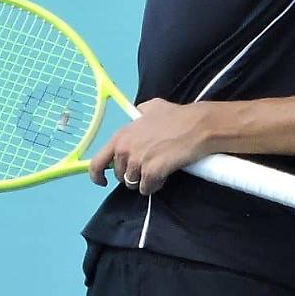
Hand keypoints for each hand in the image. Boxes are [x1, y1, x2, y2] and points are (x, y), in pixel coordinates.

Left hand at [88, 98, 212, 195]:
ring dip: (144, 179)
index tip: (103, 181)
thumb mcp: (153, 106)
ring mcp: (137, 162)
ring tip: (159, 168)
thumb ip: (140, 113)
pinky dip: (155, 185)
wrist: (197, 127)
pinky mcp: (151, 173)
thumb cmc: (177, 116)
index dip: (97, 175)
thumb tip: (138, 115)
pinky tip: (165, 174)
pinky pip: (147, 188)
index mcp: (121, 136)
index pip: (97, 162)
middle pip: (120, 175)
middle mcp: (125, 150)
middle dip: (131, 174)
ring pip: (133, 183)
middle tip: (147, 166)